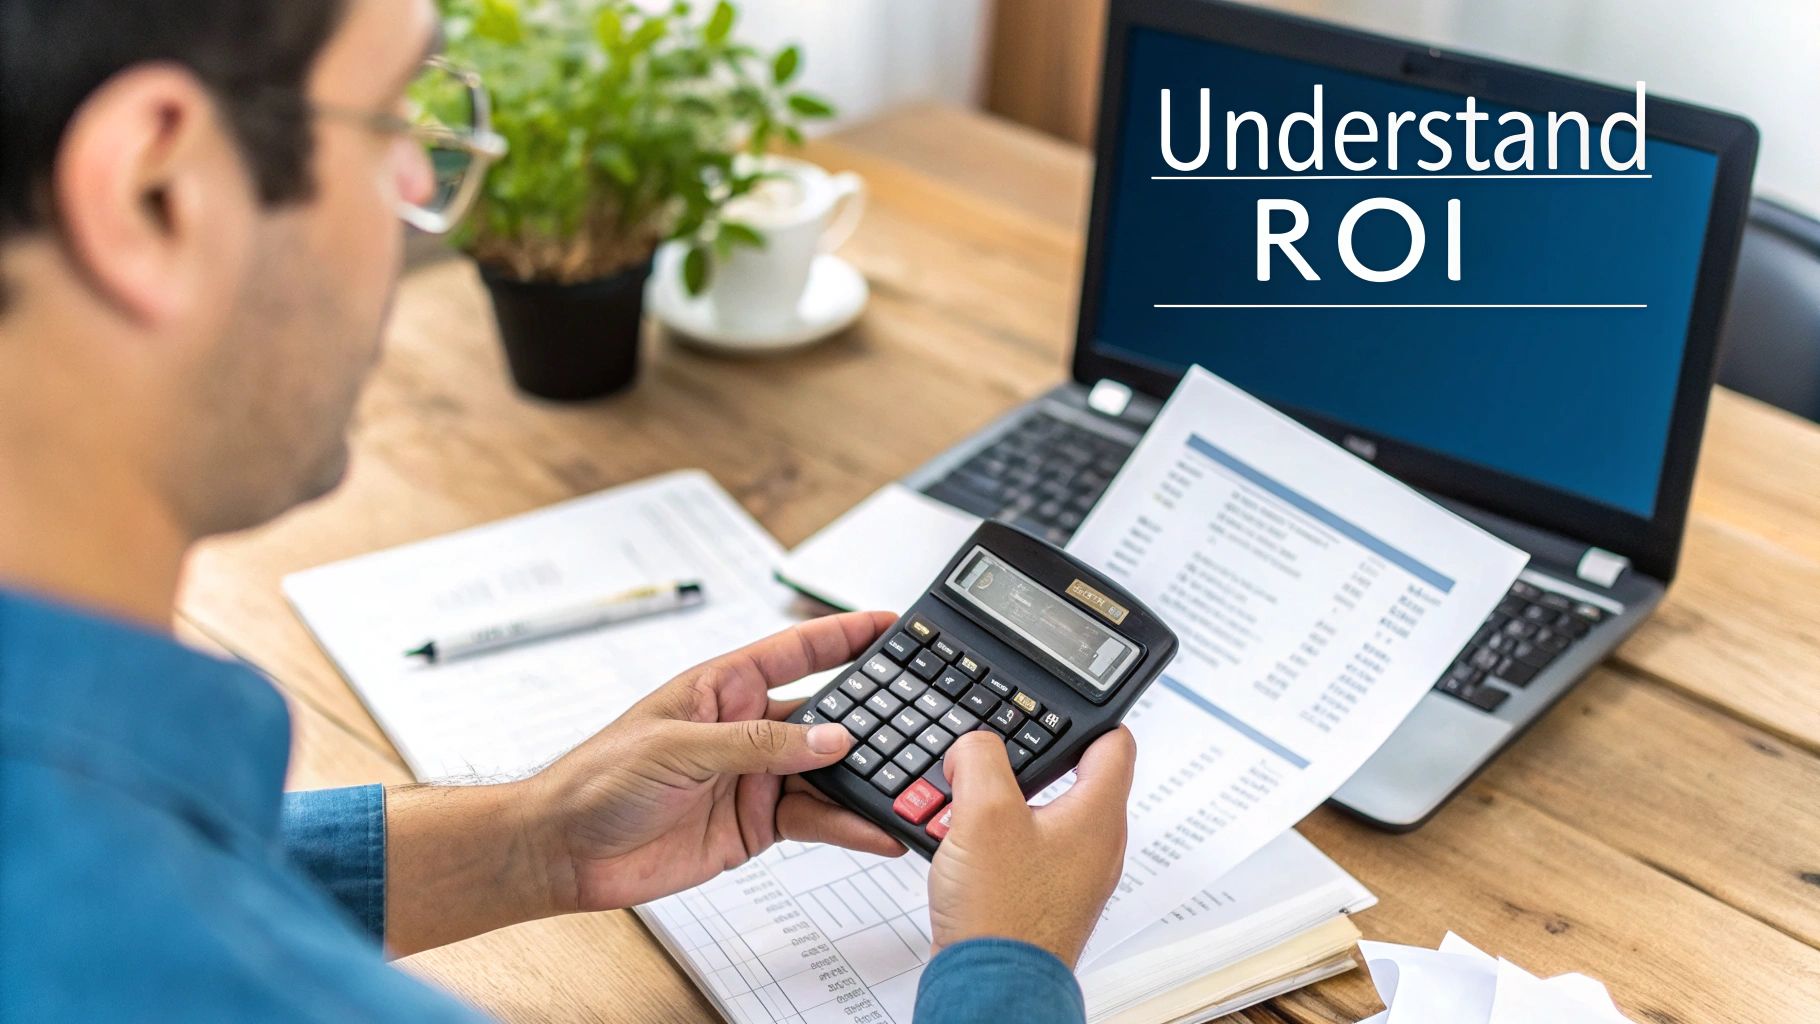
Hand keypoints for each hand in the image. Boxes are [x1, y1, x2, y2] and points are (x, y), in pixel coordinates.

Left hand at [525, 611, 906, 914]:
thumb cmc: (599, 778)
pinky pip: (815, 819)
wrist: (566, 851)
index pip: (798, 651)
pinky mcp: (756, 824)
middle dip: (873, 717)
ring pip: (828, 772)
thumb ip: (758, 743)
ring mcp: (754, 777)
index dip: (845, 635)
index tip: (893, 625)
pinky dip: (848, 825)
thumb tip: (830, 738)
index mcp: (725, 687)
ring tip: (909, 786)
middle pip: (825, 715)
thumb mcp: (680, 748)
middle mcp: (747, 728)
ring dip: (867, 780)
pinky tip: (875, 829)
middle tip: (922, 719)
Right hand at [925, 726, 1136, 967]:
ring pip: (1039, 815)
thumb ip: (980, 759)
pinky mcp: (1045, 898)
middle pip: (1070, 777)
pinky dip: (992, 840)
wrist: (991, 988)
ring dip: (997, 805)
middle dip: (1020, 764)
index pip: (1114, 740)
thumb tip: (974, 745)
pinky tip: (959, 846)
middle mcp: (1096, 846)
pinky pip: (1023, 852)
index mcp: (1099, 815)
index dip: (1082, 716)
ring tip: (959, 808)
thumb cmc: (1002, 914)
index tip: (1049, 707)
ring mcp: (1073, 876)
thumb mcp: (984, 812)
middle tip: (984, 761)